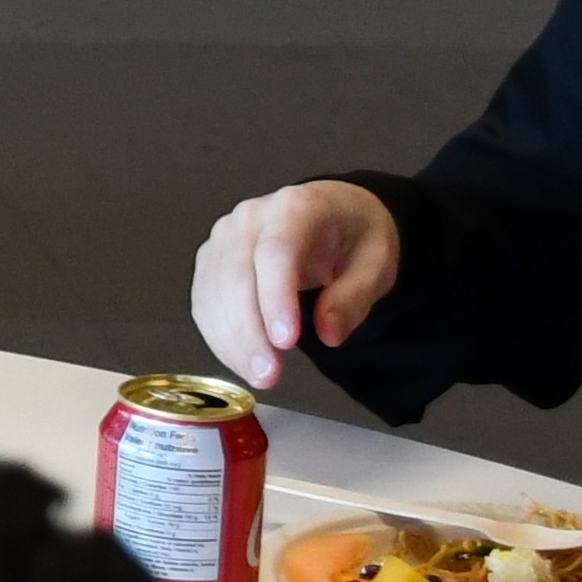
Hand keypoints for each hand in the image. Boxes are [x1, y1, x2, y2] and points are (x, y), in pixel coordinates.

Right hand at [192, 180, 400, 387]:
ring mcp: (223, 239)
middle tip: (270, 373)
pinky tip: (242, 361)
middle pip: (236, 276)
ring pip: (213, 294)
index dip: (276, 299)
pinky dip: (220, 338)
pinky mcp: (211, 261)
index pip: (276, 252)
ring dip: (231, 342)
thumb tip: (329, 332)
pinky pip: (205, 304)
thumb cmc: (354, 236)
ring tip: (260, 375)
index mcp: (295, 207)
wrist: (335, 215)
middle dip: (249, 332)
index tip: (286, 342)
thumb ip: (354, 297)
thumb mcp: (376, 263)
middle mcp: (249, 218)